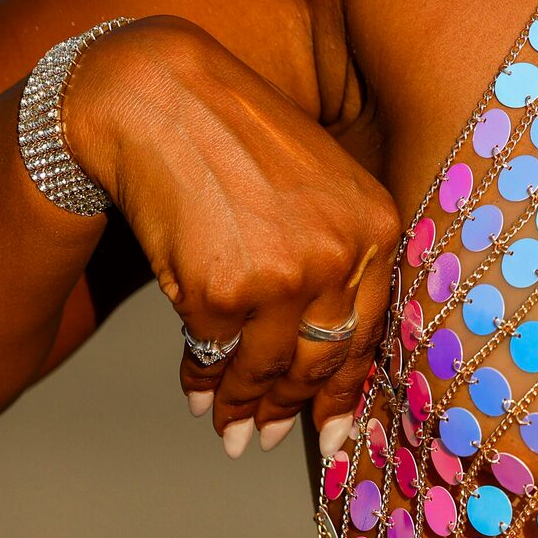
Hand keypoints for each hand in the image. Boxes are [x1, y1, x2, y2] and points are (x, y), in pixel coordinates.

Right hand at [66, 16, 400, 459]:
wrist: (162, 100)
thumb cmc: (237, 140)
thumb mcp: (318, 185)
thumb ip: (334, 258)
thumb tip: (321, 353)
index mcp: (375, 226)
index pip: (369, 332)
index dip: (347, 391)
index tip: (336, 433)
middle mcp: (339, 254)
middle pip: (320, 361)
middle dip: (292, 408)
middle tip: (268, 438)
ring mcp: (283, 275)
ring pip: (266, 369)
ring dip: (244, 407)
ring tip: (230, 429)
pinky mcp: (223, 290)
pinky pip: (214, 355)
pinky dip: (202, 378)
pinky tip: (196, 392)